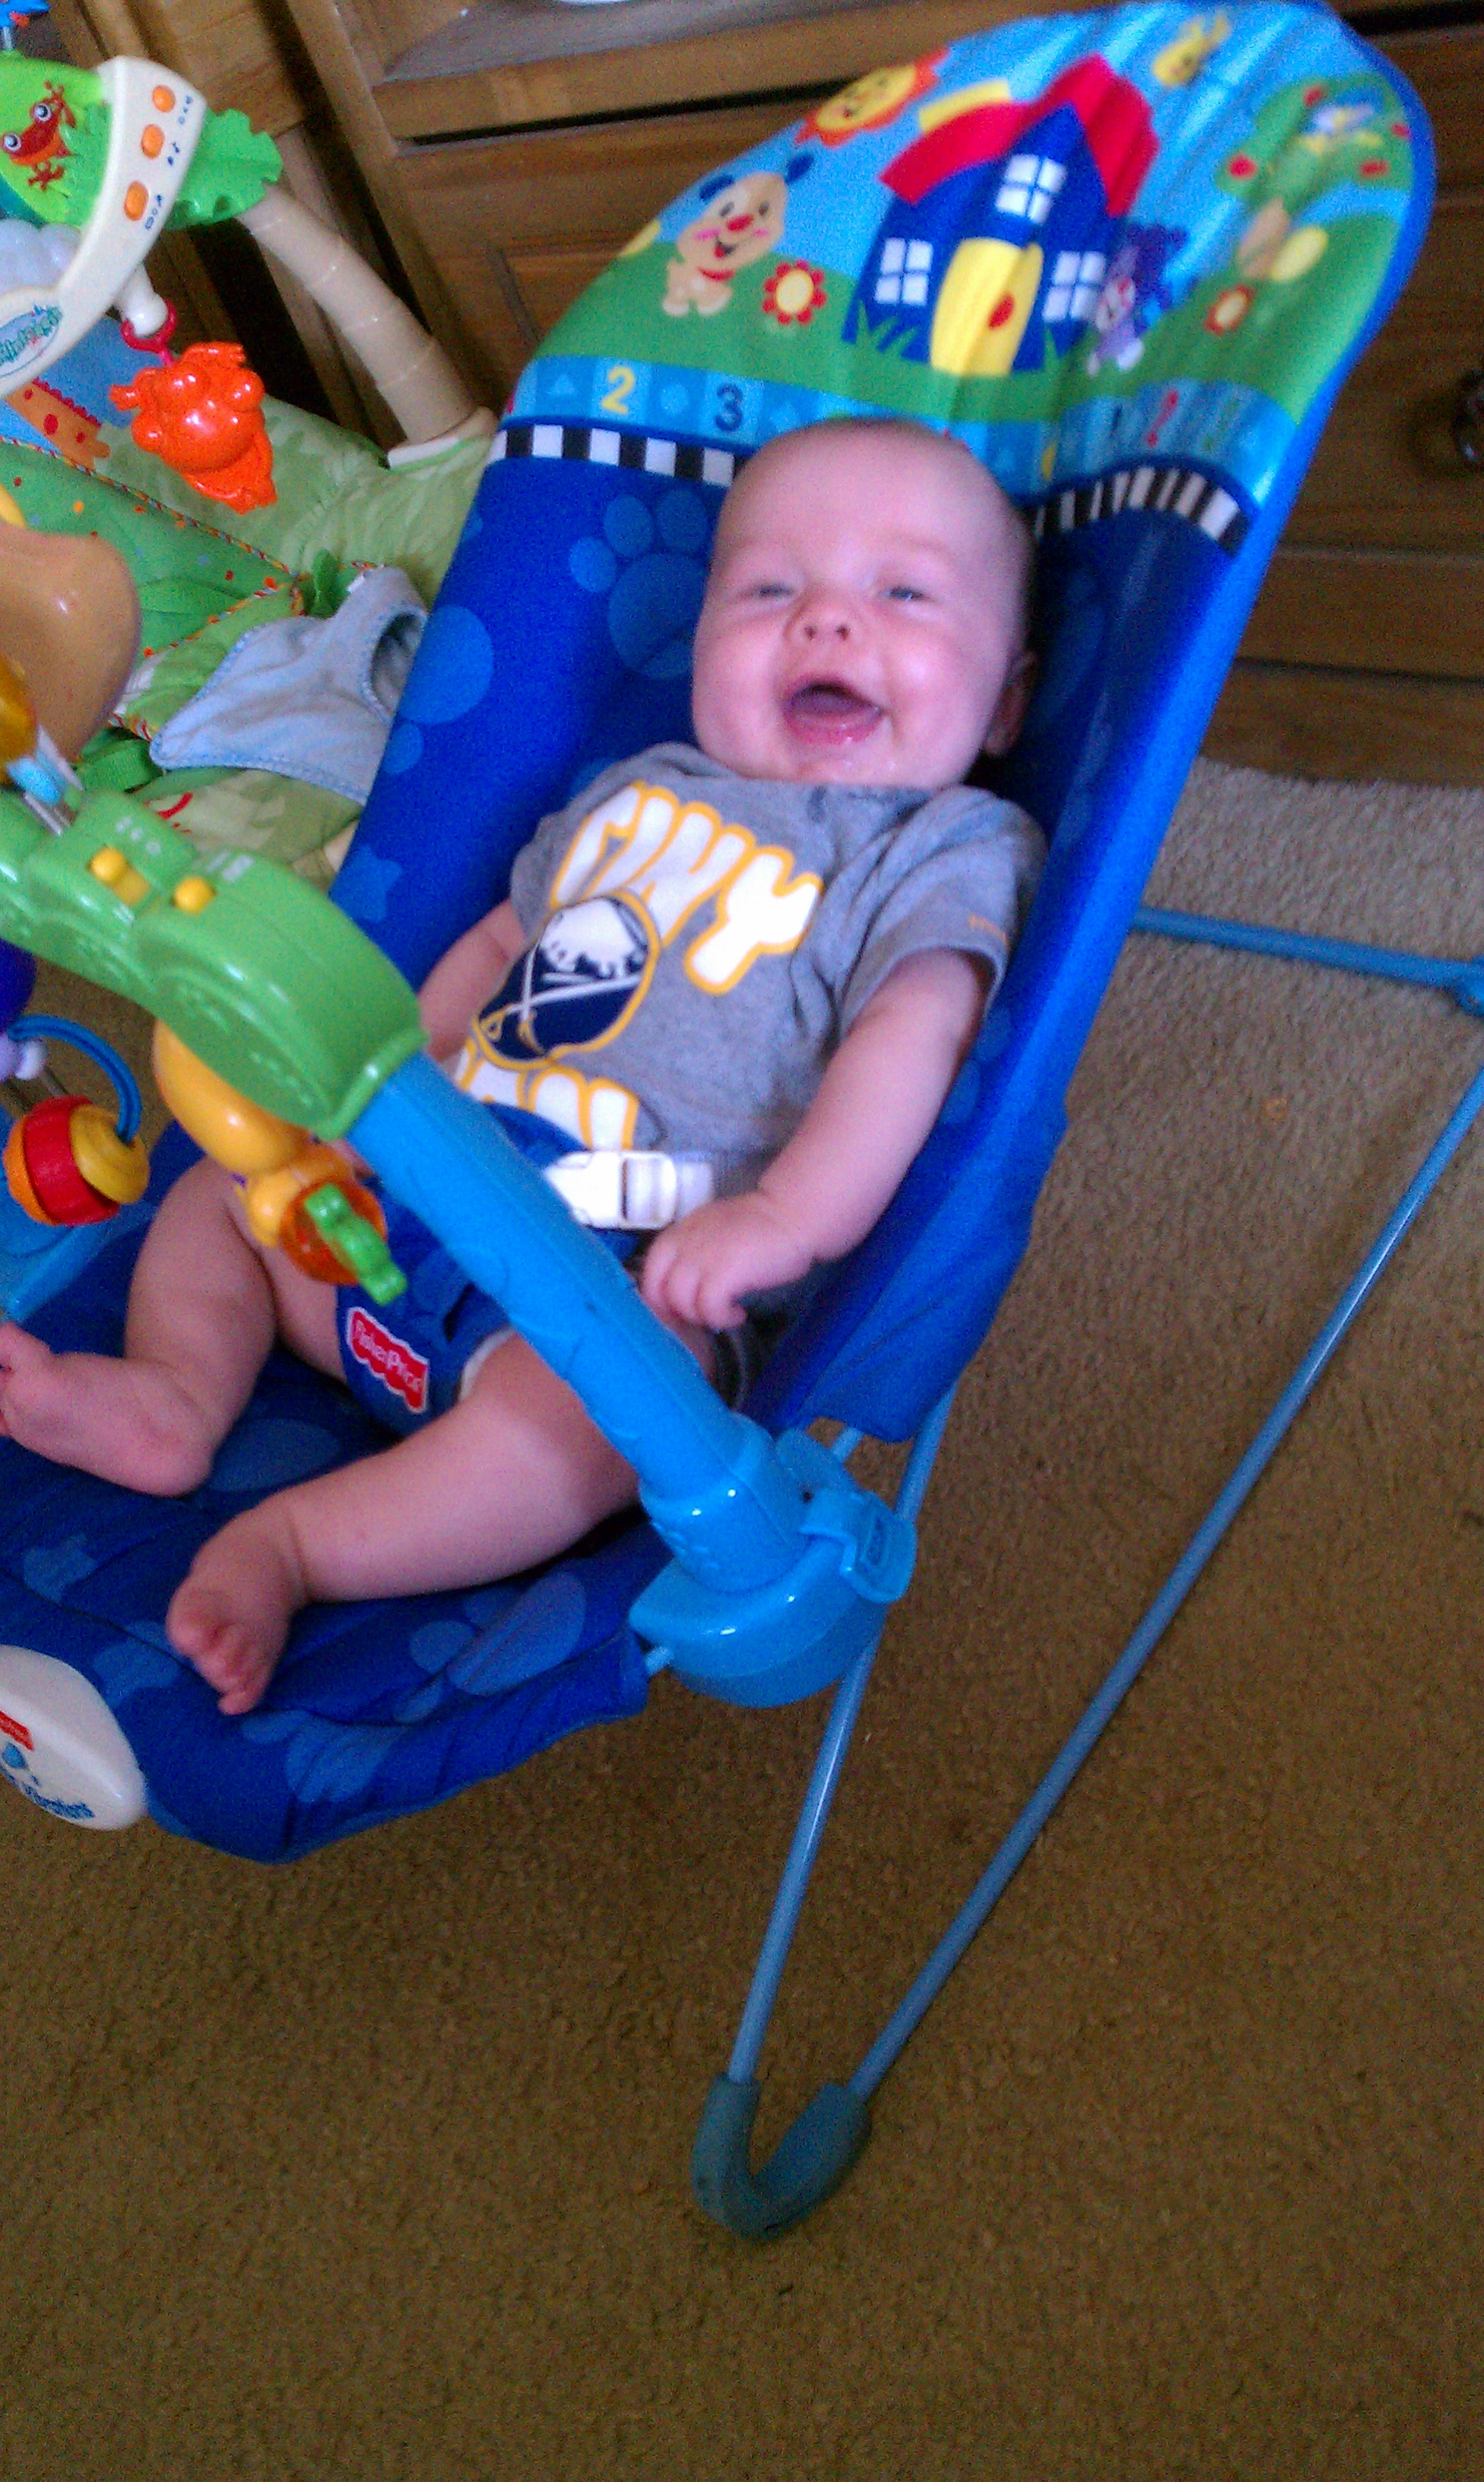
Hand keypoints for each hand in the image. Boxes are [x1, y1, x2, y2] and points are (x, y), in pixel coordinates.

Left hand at [640, 1190, 813, 1330]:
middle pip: (658, 1292)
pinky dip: (722, 1318)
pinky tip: (738, 1313)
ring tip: (723, 1314)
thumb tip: (683, 1289)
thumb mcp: (712, 1231)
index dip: (660, 1299)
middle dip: (676, 1313)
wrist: (791, 1214)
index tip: (682, 1310)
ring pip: (680, 1304)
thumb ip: (692, 1252)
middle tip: (700, 1316)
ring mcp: (702, 1258)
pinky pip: (708, 1309)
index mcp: (678, 1233)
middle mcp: (683, 1244)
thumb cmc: (758, 1226)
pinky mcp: (724, 1273)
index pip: (649, 1274)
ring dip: (701, 1317)